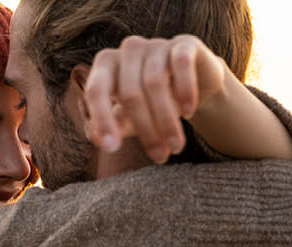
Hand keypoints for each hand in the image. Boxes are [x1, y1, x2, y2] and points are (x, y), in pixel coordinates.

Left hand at [83, 34, 227, 163]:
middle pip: (130, 93)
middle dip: (145, 129)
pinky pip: (181, 64)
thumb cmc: (152, 103)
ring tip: (176, 146)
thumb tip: (96, 139)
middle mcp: (128, 49)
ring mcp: (155, 43)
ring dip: (166, 120)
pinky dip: (185, 90)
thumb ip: (111, 126)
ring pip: (155, 83)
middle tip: (160, 157)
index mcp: (106, 64)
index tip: (111, 149)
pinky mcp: (183, 43)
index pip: (96, 90)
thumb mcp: (129, 118)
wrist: (195, 83)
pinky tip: (189, 112)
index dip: (102, 119)